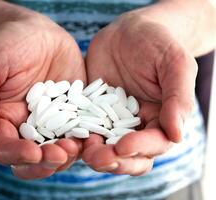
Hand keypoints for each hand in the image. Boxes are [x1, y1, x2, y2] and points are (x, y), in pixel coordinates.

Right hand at [0, 12, 85, 178]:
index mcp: (3, 120)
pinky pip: (80, 133)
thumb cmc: (7, 44)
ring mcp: (53, 122)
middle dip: (44, 162)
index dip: (17, 154)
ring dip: (66, 156)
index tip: (32, 152)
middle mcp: (27, 126)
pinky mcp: (74, 113)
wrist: (38, 32)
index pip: (4, 148)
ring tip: (76, 147)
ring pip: (58, 151)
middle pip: (33, 158)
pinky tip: (93, 137)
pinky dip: (85, 140)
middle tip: (59, 155)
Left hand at [83, 12, 196, 174]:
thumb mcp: (174, 64)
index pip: (154, 144)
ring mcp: (110, 121)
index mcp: (159, 119)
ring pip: (104, 148)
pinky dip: (76, 136)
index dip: (140, 148)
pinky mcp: (90, 112)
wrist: (127, 31)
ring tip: (82, 150)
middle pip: (128, 156)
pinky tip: (67, 135)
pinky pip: (83, 128)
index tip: (123, 146)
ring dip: (93, 154)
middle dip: (114, 160)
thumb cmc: (156, 44)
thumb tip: (177, 135)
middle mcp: (135, 126)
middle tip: (97, 158)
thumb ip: (179, 98)